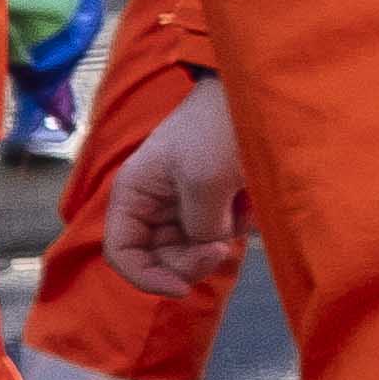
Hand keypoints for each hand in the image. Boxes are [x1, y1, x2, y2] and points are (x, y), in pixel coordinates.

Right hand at [106, 75, 240, 297]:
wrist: (255, 91)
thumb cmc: (219, 128)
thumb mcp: (204, 182)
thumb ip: (199, 227)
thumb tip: (208, 248)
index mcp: (134, 194)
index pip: (123, 252)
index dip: (146, 277)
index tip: (181, 288)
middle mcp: (153, 201)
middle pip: (160, 256)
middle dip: (190, 258)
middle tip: (223, 245)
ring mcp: (184, 200)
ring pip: (192, 247)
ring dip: (217, 239)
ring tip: (238, 208)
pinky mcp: (214, 196)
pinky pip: (220, 229)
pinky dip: (235, 225)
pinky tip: (249, 201)